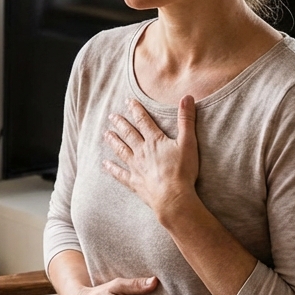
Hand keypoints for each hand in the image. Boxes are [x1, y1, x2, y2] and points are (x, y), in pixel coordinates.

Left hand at [103, 97, 199, 224]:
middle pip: (129, 134)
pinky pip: (120, 174)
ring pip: (122, 151)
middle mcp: (142, 152)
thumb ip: (186, 119)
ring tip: (106, 134)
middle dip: (120, 124)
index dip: (136, 110)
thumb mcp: (188, 142)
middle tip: (112, 116)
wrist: (173, 197)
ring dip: (114, 141)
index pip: (143, 121)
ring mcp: (136, 167)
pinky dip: (112, 169)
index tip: (128, 102)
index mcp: (155, 141)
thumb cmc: (182, 171)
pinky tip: (105, 164)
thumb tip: (186, 97)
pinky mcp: (134, 182)